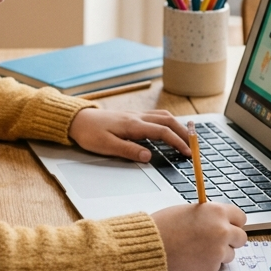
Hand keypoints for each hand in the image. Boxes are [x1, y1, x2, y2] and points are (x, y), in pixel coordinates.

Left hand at [68, 108, 190, 162]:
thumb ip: (129, 151)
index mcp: (133, 125)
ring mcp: (135, 114)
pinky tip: (168, 128)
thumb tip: (149, 156)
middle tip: (194, 146)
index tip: (188, 153)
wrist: (76, 119)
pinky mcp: (131, 115)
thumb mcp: (107, 146)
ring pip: (162, 115)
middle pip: (167, 120)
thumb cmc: (89, 133)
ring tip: (186, 136)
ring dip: (177, 125)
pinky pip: (155, 115)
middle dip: (183, 132)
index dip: (177, 142)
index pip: (162, 132)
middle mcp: (137, 117)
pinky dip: (167, 121)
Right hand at [152, 202, 246, 270]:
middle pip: (241, 237)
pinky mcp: (212, 268)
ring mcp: (218, 251)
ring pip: (231, 253)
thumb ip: (210, 216)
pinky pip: (217, 265)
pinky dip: (208, 263)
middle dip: (231, 239)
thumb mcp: (191, 211)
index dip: (233, 222)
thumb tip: (222, 223)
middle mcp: (222, 231)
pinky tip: (193, 257)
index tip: (228, 225)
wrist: (152, 245)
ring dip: (220, 252)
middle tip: (216, 239)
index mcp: (217, 212)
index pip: (241, 217)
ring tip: (199, 248)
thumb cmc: (166, 224)